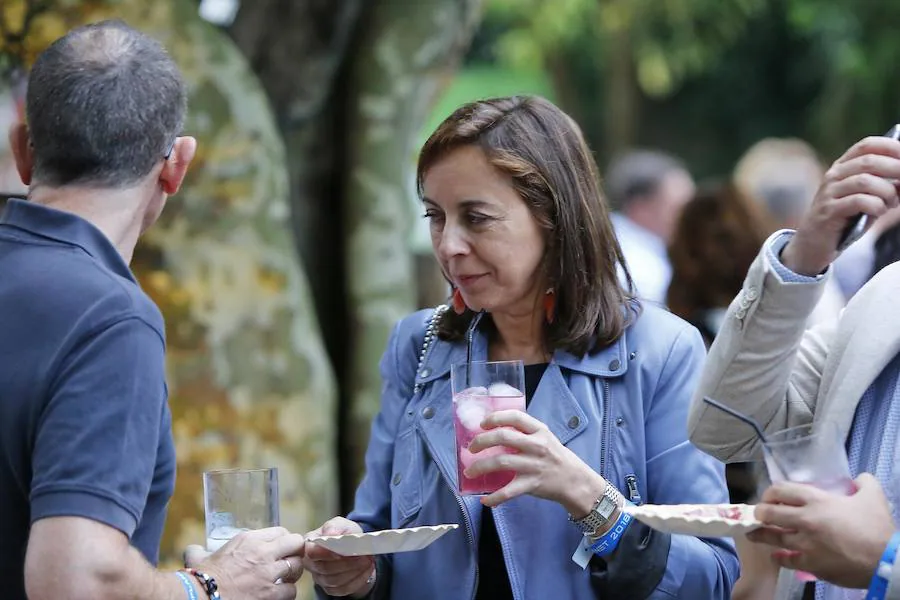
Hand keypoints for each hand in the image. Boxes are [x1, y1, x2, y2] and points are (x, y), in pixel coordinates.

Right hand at [186, 527, 304, 599]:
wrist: (201, 596)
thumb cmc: (199, 578)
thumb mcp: (200, 556)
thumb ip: (200, 550)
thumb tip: (192, 550)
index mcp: (248, 540)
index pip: (281, 531)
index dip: (284, 540)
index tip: (282, 548)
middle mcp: (262, 552)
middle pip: (296, 543)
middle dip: (296, 552)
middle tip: (291, 560)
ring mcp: (268, 573)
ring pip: (297, 567)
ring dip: (293, 574)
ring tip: (287, 579)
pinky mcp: (271, 593)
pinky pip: (291, 591)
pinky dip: (287, 593)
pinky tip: (280, 594)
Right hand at [302, 517, 375, 597]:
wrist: (354, 548)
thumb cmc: (344, 534)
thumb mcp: (342, 524)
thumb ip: (335, 527)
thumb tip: (330, 533)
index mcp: (310, 544)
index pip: (311, 552)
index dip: (325, 554)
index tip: (340, 553)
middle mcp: (310, 563)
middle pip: (324, 569)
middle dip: (346, 563)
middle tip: (363, 556)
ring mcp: (319, 578)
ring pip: (334, 581)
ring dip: (354, 572)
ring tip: (367, 561)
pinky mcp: (330, 588)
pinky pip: (342, 589)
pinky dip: (357, 580)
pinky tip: (366, 570)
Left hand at [464, 410, 605, 512]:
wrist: (575, 481)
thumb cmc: (556, 457)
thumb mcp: (545, 437)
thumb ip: (525, 432)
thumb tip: (495, 431)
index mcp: (539, 431)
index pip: (515, 417)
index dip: (495, 418)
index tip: (482, 424)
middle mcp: (536, 445)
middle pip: (503, 437)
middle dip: (481, 441)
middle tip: (471, 448)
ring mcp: (534, 465)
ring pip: (500, 462)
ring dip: (480, 467)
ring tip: (469, 472)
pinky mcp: (532, 484)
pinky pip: (508, 491)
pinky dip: (494, 497)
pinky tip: (485, 500)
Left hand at [747, 473, 894, 587]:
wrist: (887, 560)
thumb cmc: (877, 528)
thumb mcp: (873, 497)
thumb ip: (863, 483)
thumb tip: (859, 478)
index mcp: (817, 500)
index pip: (782, 490)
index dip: (771, 492)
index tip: (768, 496)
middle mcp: (805, 520)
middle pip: (770, 512)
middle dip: (760, 512)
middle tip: (757, 514)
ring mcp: (805, 543)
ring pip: (774, 537)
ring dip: (762, 535)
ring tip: (753, 534)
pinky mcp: (810, 563)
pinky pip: (787, 561)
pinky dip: (780, 558)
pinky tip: (776, 557)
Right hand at [781, 135, 899, 274]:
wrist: (812, 244)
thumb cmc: (845, 220)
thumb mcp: (867, 198)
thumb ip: (885, 186)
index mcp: (843, 167)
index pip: (867, 145)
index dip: (891, 147)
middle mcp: (833, 176)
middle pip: (869, 161)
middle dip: (896, 169)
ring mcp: (829, 192)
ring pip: (865, 181)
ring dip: (887, 191)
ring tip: (891, 202)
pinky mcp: (828, 211)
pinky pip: (858, 201)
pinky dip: (876, 205)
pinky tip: (879, 212)